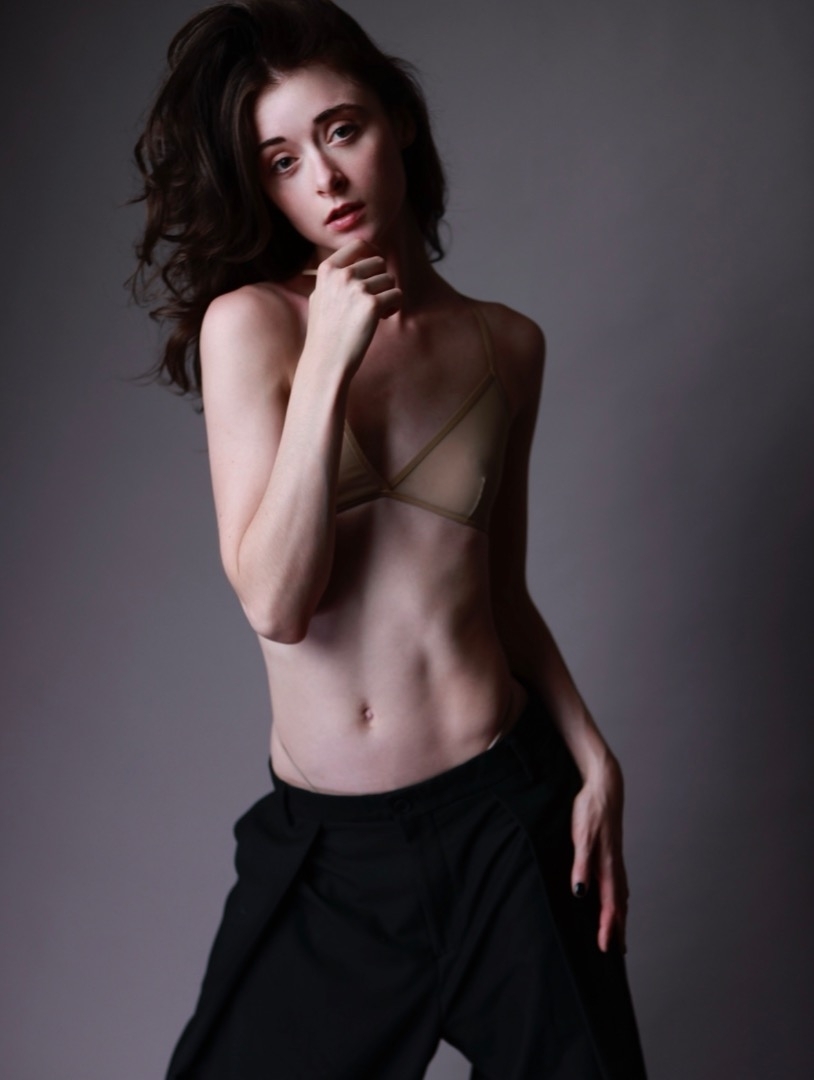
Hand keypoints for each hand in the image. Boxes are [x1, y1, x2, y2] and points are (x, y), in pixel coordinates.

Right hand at [304, 239, 401, 376]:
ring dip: (387, 295)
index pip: (359, 245)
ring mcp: (357, 289)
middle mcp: (342, 275)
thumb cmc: (325, 331)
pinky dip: (394, 307)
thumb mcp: (320, 294)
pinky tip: (381, 319)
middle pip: (378, 262)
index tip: (377, 268)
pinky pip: (397, 295)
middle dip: (380, 280)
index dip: (373, 254)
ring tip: (375, 313)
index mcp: (327, 269)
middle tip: (373, 300)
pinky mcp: (372, 305)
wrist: (326, 360)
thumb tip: (360, 256)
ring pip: (390, 279)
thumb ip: (336, 275)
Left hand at [569, 753, 628, 953]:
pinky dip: (619, 898)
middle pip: (619, 905)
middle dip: (618, 928)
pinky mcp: (612, 851)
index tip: (606, 949)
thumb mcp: (582, 837)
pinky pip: (618, 882)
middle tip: (617, 952)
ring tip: (619, 932)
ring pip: (620, 894)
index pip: (610, 906)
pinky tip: (616, 898)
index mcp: (607, 866)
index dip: (608, 928)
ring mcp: (615, 859)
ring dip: (620, 915)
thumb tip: (580, 894)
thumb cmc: (590, 810)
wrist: (604, 786)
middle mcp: (615, 866)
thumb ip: (581, 865)